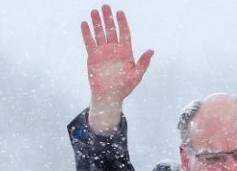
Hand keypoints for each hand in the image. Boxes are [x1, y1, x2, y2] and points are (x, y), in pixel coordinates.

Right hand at [80, 5, 153, 132]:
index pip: (124, 33)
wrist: (109, 95)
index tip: (120, 12)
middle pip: (111, 30)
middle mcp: (114, 49)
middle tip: (106, 6)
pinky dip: (87, 33)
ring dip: (97, 22)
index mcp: (126, 52)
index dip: (122, 23)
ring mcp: (103, 52)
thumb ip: (143, 62)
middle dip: (108, 18)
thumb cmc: (124, 87)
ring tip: (94, 11)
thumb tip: (151, 50)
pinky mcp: (93, 56)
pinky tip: (85, 23)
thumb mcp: (137, 75)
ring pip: (100, 33)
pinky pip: (89, 42)